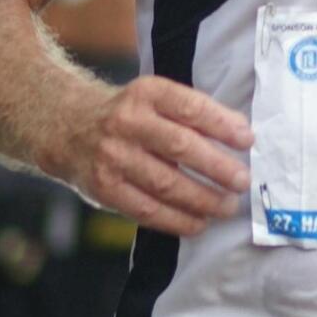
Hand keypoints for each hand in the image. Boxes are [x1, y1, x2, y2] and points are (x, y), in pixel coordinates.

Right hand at [76, 75, 251, 234]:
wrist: (67, 128)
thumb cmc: (127, 115)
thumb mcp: (153, 98)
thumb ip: (190, 114)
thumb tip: (240, 136)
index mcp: (146, 93)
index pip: (190, 107)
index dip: (222, 125)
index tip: (248, 140)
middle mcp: (126, 122)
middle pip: (180, 147)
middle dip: (218, 168)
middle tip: (242, 181)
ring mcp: (113, 157)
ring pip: (166, 184)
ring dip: (203, 199)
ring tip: (227, 206)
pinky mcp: (105, 188)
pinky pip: (147, 210)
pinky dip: (178, 220)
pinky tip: (199, 223)